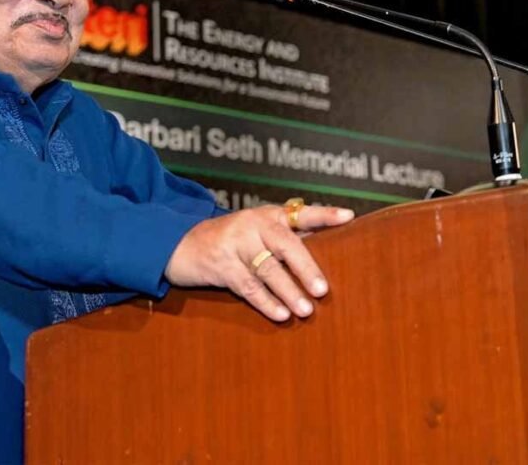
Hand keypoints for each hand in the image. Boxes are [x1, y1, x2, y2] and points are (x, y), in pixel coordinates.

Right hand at [164, 203, 353, 321]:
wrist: (180, 244)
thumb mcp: (254, 231)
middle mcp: (252, 224)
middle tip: (322, 289)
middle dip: (306, 268)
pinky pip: (247, 286)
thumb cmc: (228, 240)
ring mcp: (234, 244)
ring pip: (267, 270)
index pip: (300, 213)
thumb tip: (326, 257)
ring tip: (306, 310)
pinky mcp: (221, 265)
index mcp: (267, 214)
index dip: (324, 215)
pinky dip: (266, 302)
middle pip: (285, 244)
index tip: (348, 217)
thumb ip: (283, 239)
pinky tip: (281, 314)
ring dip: (288, 292)